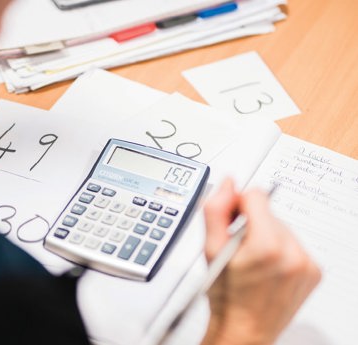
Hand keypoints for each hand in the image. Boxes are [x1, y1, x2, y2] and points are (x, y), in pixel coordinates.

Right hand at [202, 178, 320, 344]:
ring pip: (281, 226)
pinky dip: (279, 249)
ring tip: (252, 260)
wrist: (245, 329)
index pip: (256, 195)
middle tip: (239, 249)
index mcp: (267, 245)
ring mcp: (307, 263)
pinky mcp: (313, 270)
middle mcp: (293, 253)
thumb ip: (216, 210)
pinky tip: (267, 267)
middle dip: (251, 223)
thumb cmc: (226, 295)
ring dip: (265, 235)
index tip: (231, 223)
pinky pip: (293, 243)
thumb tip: (228, 184)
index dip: (237, 205)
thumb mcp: (210, 249)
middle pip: (269, 212)